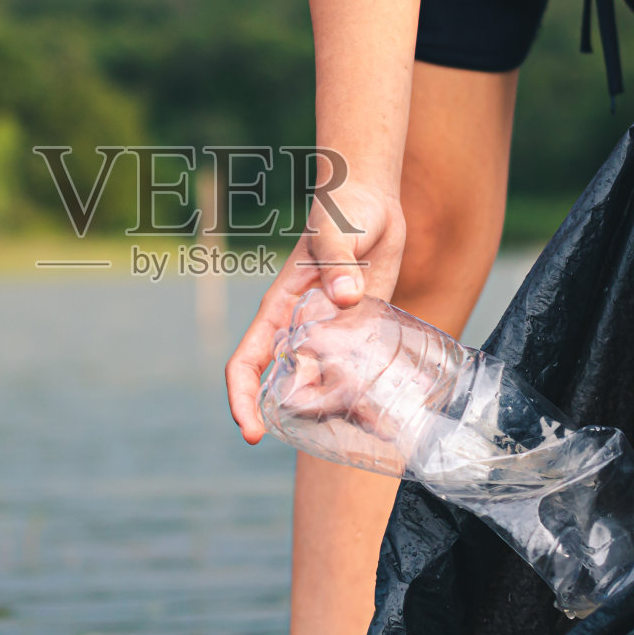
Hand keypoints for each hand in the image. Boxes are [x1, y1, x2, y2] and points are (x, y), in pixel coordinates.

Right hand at [224, 181, 405, 443]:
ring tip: (379, 430)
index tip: (253, 432)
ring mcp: (330, 335)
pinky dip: (370, 396)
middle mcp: (299, 331)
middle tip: (342, 425)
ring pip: (327, 387)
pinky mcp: (359, 332)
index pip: (246, 363)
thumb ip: (338, 263)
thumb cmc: (341, 211)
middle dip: (308, 416)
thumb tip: (345, 296)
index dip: (243, 399)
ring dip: (346, 412)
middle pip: (290, 388)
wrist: (372, 202)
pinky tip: (390, 415)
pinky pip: (358, 373)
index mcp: (278, 311)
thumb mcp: (336, 233)